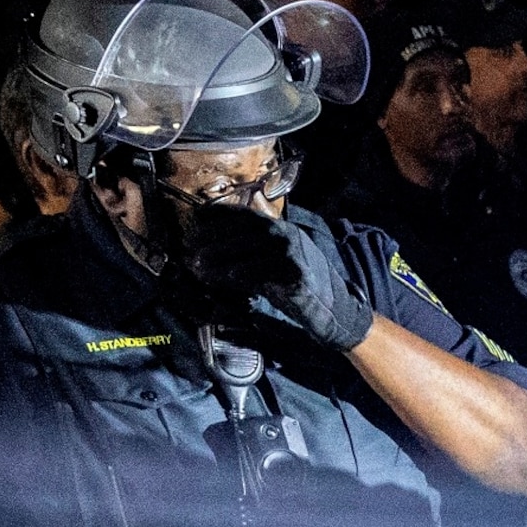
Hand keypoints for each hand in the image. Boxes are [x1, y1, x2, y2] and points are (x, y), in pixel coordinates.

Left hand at [178, 205, 375, 351]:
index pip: (240, 214)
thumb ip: (250, 255)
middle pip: (239, 229)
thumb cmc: (302, 289)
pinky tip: (225, 277)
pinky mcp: (295, 274)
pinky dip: (241, 273)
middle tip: (188, 250)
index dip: (213, 217)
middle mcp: (286, 235)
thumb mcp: (275, 265)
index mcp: (280, 228)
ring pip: (246, 248)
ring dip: (218, 257)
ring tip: (198, 267)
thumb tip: (211, 256)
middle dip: (209, 239)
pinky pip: (262, 270)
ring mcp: (293, 253)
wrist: (338, 312)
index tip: (193, 225)